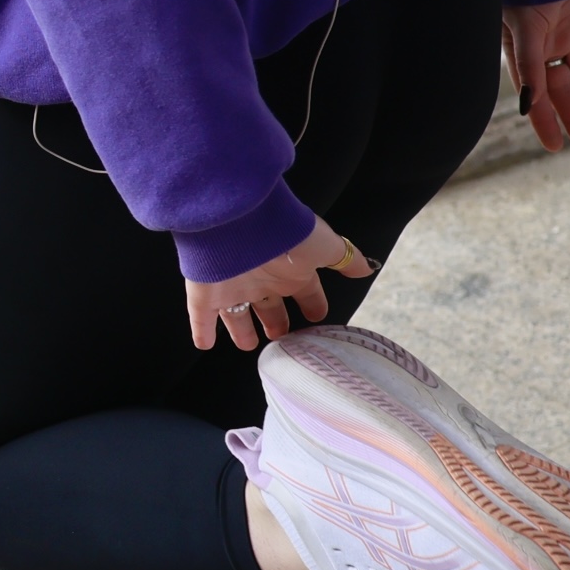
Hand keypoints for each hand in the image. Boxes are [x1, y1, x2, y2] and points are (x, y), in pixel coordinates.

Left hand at [185, 220, 374, 352]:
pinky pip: (201, 318)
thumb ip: (346, 259)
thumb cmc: (288, 235)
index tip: (317, 317)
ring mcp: (231, 288)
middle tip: (283, 339)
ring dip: (241, 331)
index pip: (305, 293)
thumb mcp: (326, 246)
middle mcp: (261, 280)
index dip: (311, 305)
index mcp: (290, 271)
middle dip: (276, 323)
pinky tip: (203, 344)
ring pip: (236, 315)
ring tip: (250, 346)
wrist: (241, 223)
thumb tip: (367, 268)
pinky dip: (202, 332)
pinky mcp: (204, 295)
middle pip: (270, 308)